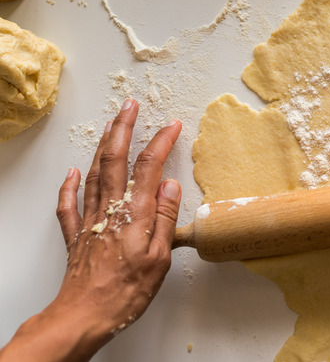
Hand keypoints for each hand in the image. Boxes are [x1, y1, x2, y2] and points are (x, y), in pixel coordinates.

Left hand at [0, 99, 182, 361]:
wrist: (85, 313)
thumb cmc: (126, 290)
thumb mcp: (159, 258)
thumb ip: (165, 219)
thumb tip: (169, 186)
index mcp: (135, 214)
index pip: (148, 167)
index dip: (160, 142)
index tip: (171, 125)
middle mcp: (110, 210)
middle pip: (115, 160)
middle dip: (123, 129)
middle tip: (130, 106)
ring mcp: (90, 220)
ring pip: (93, 173)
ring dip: (102, 146)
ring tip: (110, 126)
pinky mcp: (76, 234)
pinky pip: (69, 203)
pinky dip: (70, 184)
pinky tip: (72, 172)